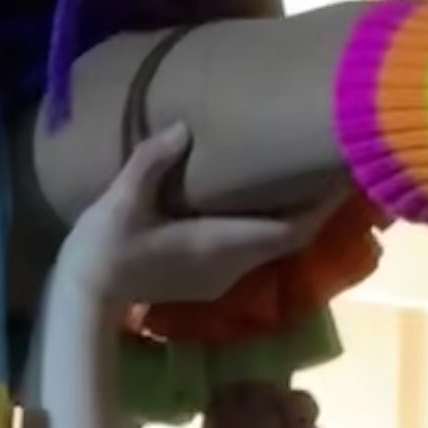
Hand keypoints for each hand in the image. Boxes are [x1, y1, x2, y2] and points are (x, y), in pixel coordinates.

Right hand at [52, 129, 346, 317]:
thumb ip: (153, 162)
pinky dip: (266, 225)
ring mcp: (221, 278)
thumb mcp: (121, 201)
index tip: (344, 174)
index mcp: (220, 244)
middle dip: (313, 205)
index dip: (322, 206)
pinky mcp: (207, 280)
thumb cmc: (102, 250)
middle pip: (289, 236)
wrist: (83, 300)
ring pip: (271, 244)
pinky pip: (252, 249)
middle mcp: (232, 265)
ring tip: (302, 175)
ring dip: (290, 215)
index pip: (290, 229)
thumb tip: (184, 127)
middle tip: (330, 163)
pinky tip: (259, 199)